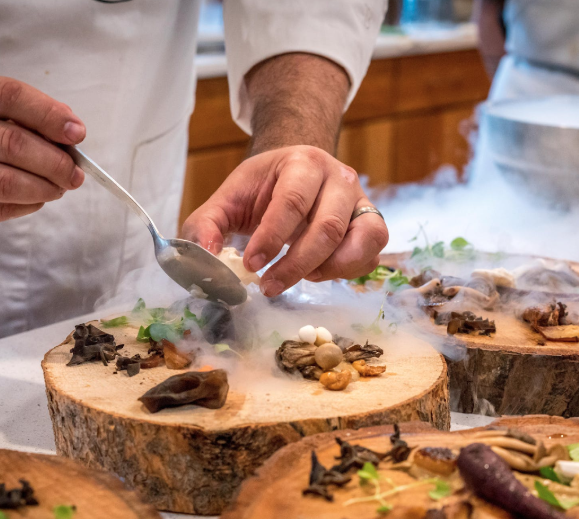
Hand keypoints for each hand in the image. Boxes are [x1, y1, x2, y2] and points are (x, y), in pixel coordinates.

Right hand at [0, 77, 85, 221]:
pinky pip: (4, 206)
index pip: (13, 97)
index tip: (77, 133)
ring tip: (60, 186)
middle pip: (15, 143)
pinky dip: (31, 202)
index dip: (49, 115)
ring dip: (46, 188)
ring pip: (9, 182)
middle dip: (56, 163)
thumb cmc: (0, 132)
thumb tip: (70, 132)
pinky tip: (38, 195)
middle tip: (75, 174)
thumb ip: (34, 116)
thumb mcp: (8, 113)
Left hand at [182, 145, 388, 295]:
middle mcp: (339, 178)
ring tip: (300, 277)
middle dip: (296, 265)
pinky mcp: (372, 224)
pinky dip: (346, 272)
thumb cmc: (263, 187)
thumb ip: (207, 225)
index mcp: (302, 163)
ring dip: (328, 269)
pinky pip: (371, 255)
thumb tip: (206, 259)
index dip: (271, 238)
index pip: (291, 202)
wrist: (298, 172)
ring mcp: (362, 201)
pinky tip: (318, 272)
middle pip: (328, 227)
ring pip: (361, 241)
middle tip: (269, 287)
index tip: (251, 265)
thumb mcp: (229, 198)